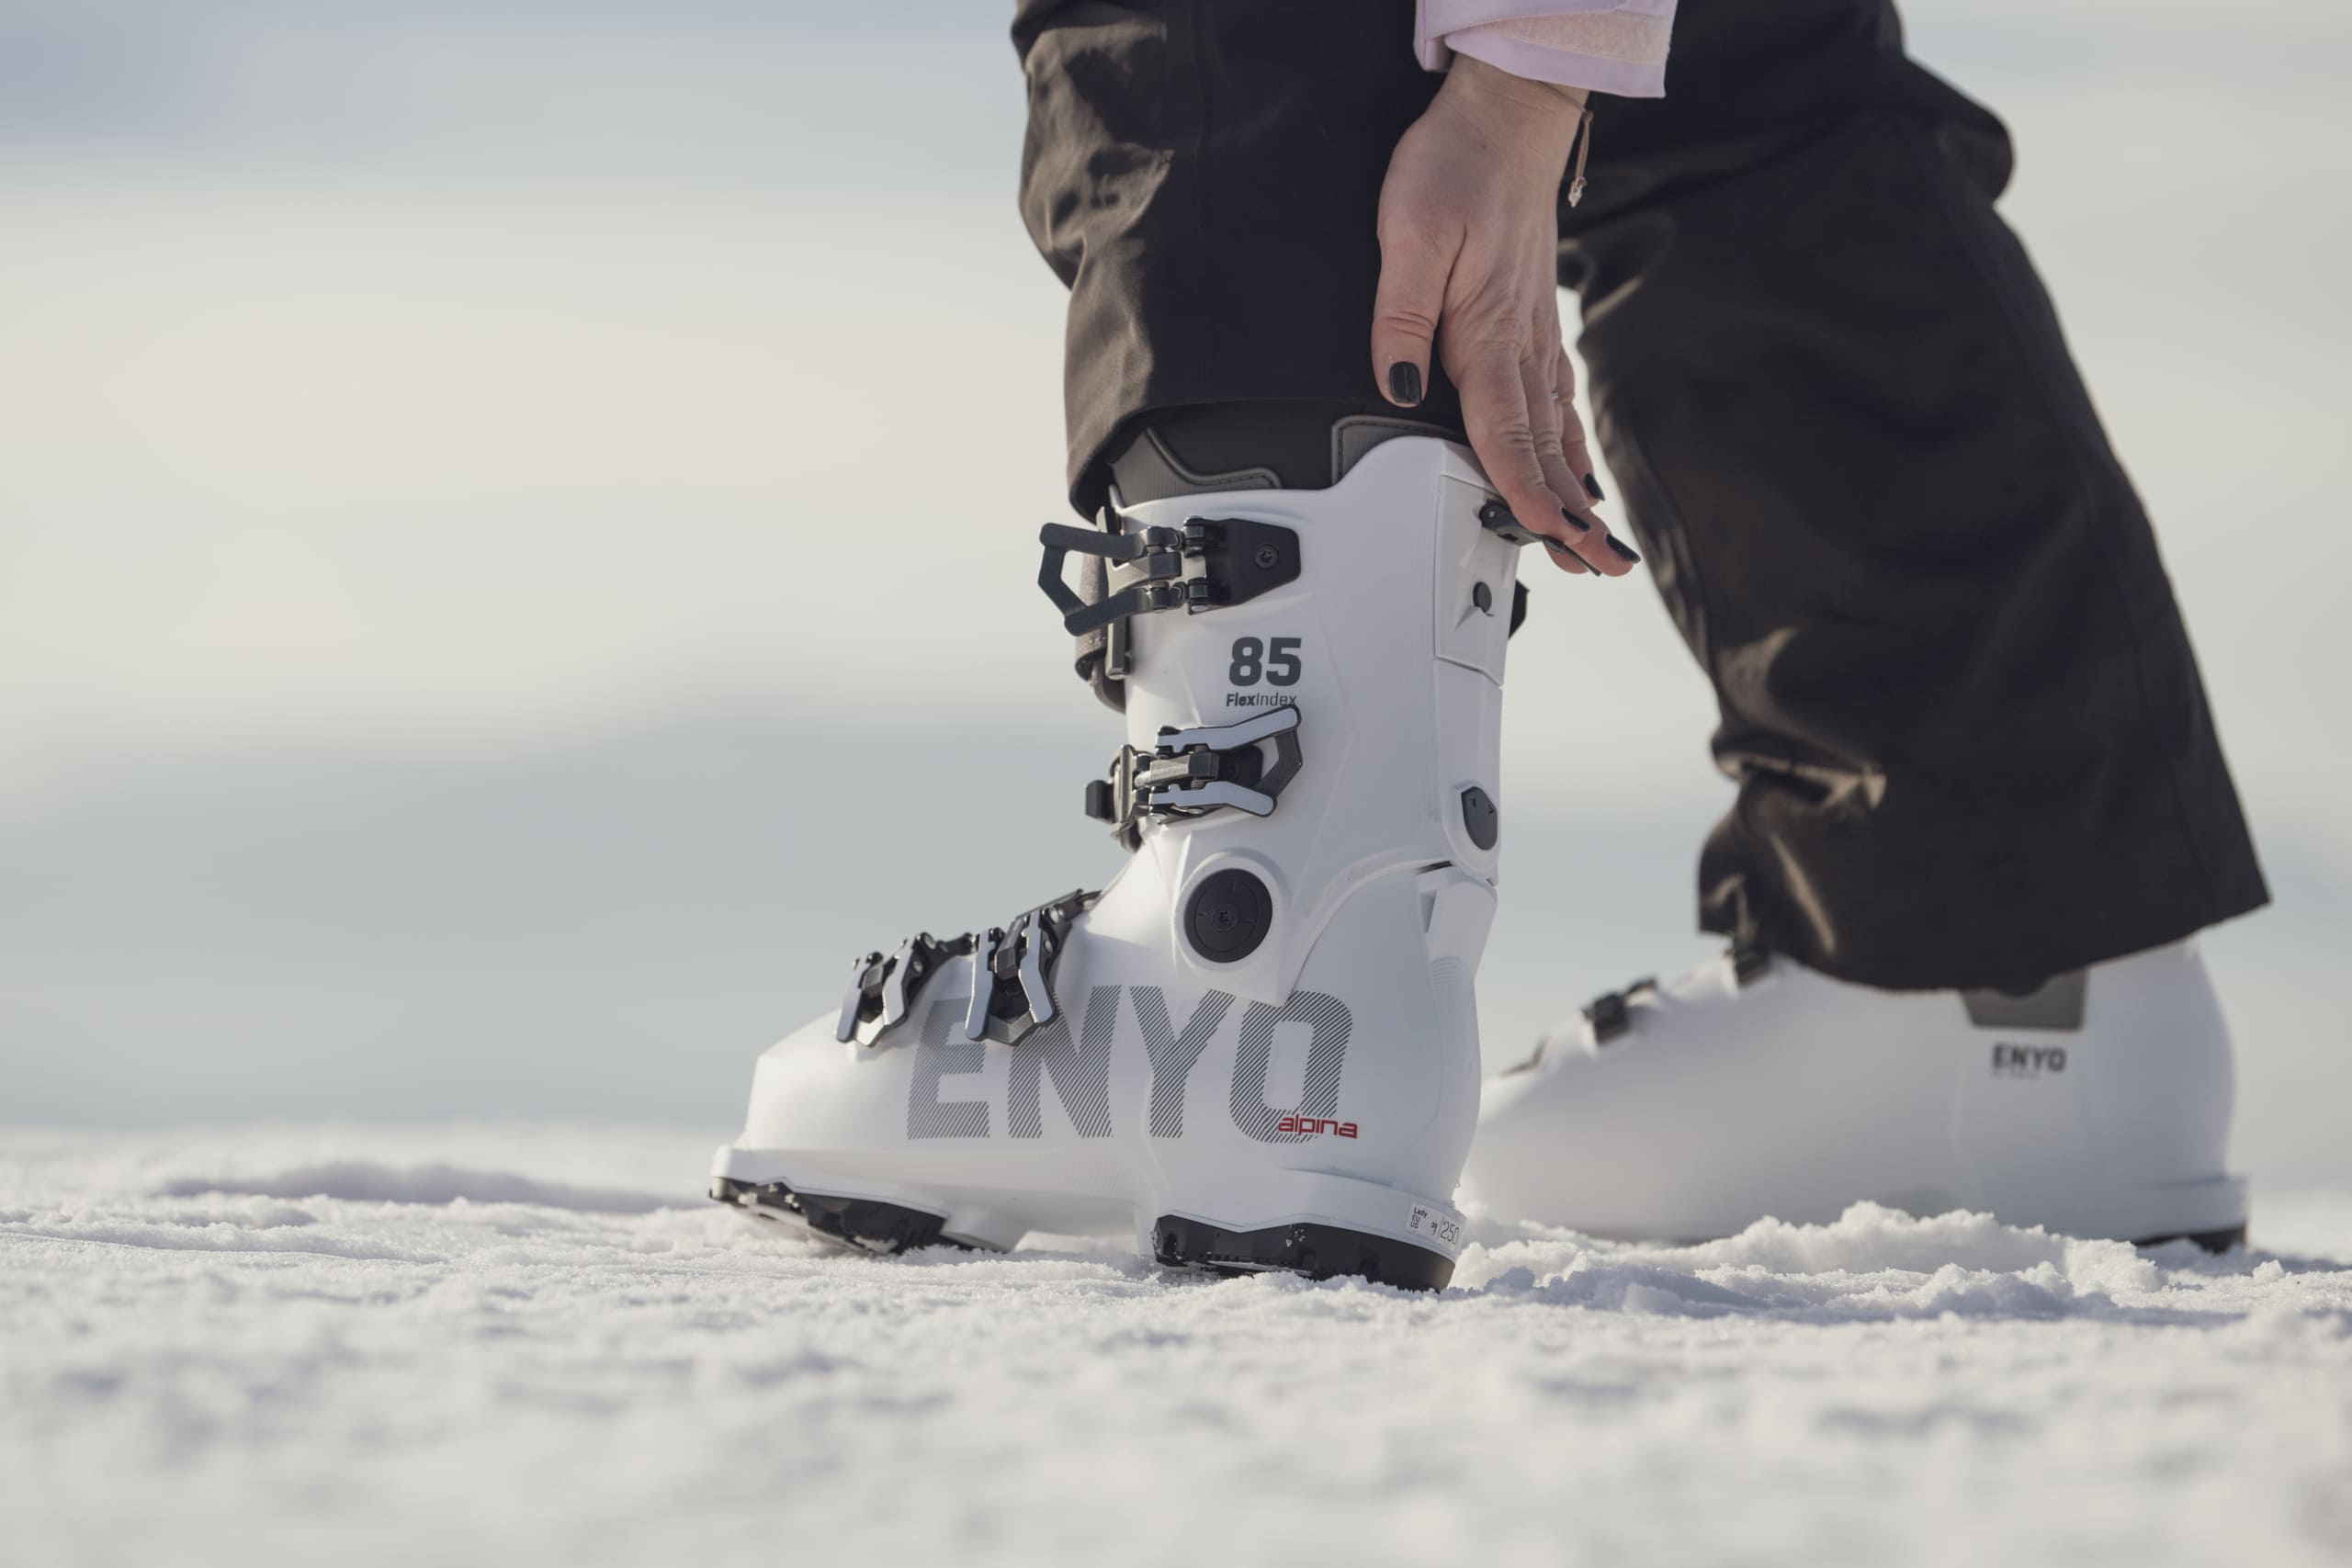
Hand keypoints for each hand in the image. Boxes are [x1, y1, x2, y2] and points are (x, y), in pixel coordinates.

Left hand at [1371, 56, 1635, 576]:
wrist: (1506, 118)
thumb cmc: (1455, 168)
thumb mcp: (1409, 237)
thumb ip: (1399, 320)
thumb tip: (1395, 387)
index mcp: (1490, 333)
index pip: (1507, 433)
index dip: (1525, 492)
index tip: (1548, 539)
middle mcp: (1521, 344)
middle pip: (1545, 449)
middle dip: (1570, 514)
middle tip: (1600, 567)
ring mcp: (1535, 336)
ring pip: (1558, 431)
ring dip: (1577, 491)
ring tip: (1596, 544)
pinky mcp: (1534, 323)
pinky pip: (1559, 402)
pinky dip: (1571, 446)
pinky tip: (1579, 471)